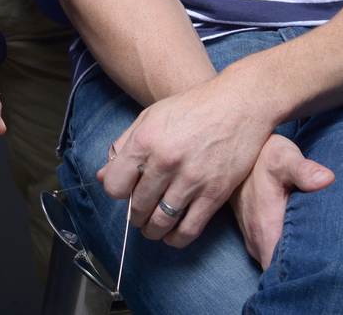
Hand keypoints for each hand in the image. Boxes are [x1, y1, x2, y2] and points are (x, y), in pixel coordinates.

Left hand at [97, 74, 275, 246]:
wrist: (240, 104)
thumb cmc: (193, 107)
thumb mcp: (150, 116)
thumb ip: (123, 146)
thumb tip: (102, 175)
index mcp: (145, 140)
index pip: (115, 185)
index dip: (117, 192)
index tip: (125, 192)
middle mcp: (166, 161)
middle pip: (138, 206)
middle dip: (134, 216)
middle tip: (138, 216)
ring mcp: (192, 179)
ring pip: (162, 221)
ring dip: (152, 231)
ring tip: (151, 229)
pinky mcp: (215, 193)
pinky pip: (190, 228)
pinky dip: (177, 239)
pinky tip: (172, 236)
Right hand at [229, 133, 333, 269]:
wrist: (242, 150)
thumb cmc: (266, 155)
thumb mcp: (285, 158)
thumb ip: (304, 171)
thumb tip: (326, 179)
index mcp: (265, 228)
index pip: (278, 270)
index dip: (297, 276)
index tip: (319, 269)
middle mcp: (256, 238)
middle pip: (277, 271)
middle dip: (300, 271)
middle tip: (326, 260)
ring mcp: (254, 237)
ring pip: (273, 262)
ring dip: (291, 260)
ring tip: (317, 252)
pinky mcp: (254, 233)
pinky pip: (270, 252)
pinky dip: (284, 251)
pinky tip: (302, 242)